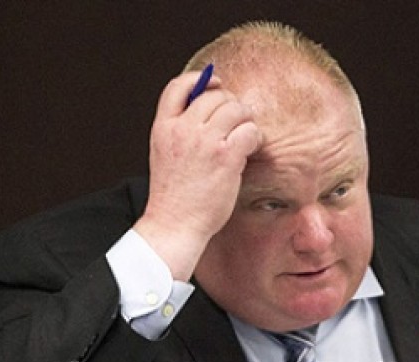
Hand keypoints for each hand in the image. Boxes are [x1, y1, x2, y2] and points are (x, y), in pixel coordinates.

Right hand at [133, 71, 261, 280]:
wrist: (174, 224)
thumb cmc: (175, 197)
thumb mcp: (165, 155)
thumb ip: (180, 132)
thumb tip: (209, 115)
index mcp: (163, 127)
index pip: (178, 87)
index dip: (200, 79)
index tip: (215, 84)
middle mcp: (182, 129)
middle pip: (214, 96)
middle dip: (231, 104)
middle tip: (238, 121)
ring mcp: (204, 141)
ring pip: (235, 109)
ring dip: (246, 120)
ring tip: (246, 137)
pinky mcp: (225, 156)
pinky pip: (249, 131)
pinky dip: (255, 137)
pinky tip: (251, 149)